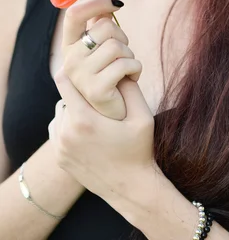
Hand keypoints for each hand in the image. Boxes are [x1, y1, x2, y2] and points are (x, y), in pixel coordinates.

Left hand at [48, 70, 157, 207]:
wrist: (131, 189)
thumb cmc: (139, 150)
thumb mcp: (142, 116)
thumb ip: (130, 89)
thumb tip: (118, 69)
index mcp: (84, 120)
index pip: (64, 81)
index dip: (75, 71)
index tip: (88, 69)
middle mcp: (66, 133)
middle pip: (64, 96)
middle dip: (80, 92)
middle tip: (98, 94)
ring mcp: (60, 147)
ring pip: (60, 112)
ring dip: (74, 108)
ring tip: (95, 114)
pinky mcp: (59, 157)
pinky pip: (58, 128)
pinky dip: (68, 125)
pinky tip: (87, 129)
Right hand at [61, 0, 141, 119]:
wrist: (115, 116)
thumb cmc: (112, 77)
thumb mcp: (105, 49)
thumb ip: (101, 26)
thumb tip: (106, 0)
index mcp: (70, 47)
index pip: (74, 14)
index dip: (96, 2)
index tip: (117, 3)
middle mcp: (69, 60)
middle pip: (105, 27)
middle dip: (123, 37)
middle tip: (122, 54)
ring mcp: (80, 76)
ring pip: (118, 46)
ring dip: (130, 55)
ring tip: (126, 69)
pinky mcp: (96, 90)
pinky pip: (126, 64)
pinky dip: (136, 69)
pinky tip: (131, 79)